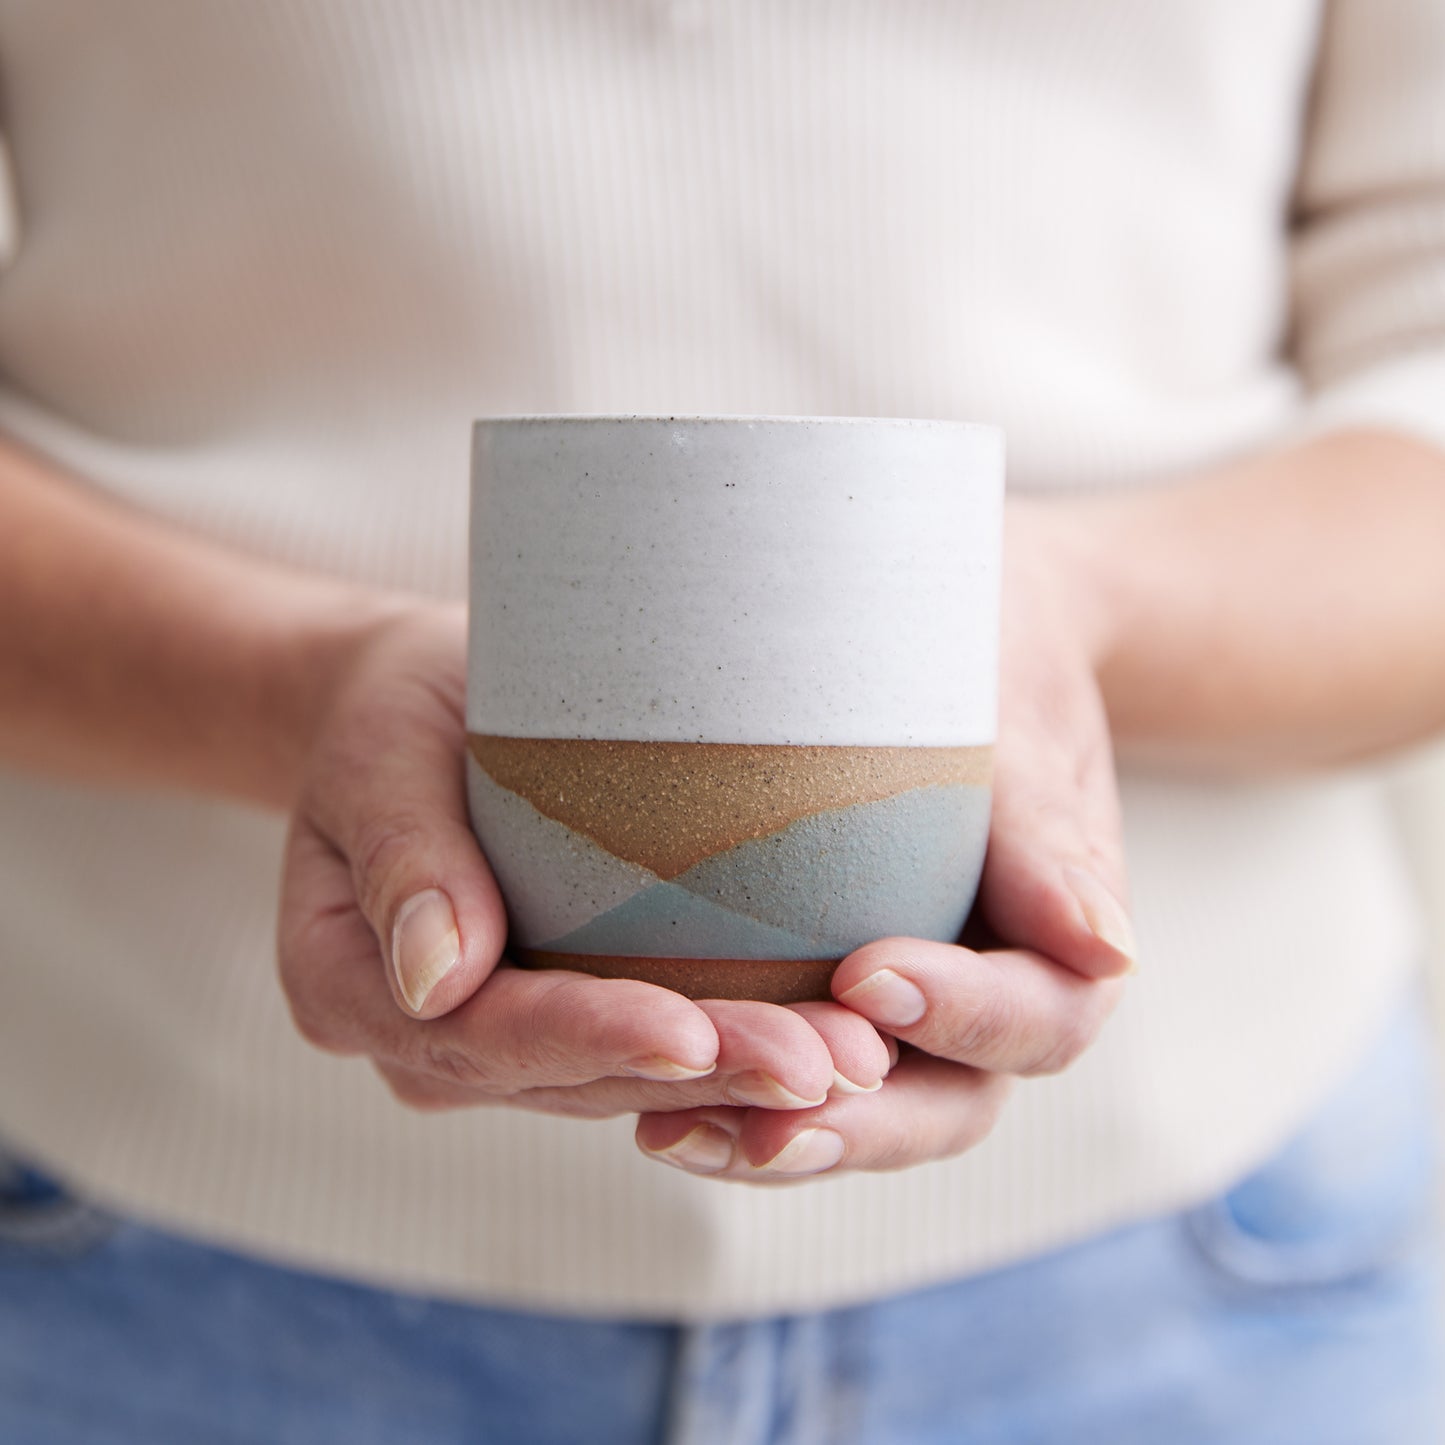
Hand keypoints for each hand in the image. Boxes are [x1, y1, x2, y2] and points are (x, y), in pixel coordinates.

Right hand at [276, 604, 892, 1119]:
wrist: (422, 711)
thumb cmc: (397, 712)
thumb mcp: (379, 751)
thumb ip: (403, 854)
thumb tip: (438, 977)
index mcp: (348, 986)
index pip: (474, 1032)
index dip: (584, 1036)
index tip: (687, 1031)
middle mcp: (423, 1039)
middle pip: (567, 1077)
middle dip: (701, 1077)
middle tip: (825, 1068)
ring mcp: (496, 1045)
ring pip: (623, 1084)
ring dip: (740, 1082)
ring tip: (853, 1067)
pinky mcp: (566, 1018)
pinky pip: (649, 1056)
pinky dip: (735, 1055)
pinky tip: (828, 1048)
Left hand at [635, 500, 1133, 1177]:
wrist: (945, 648)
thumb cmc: (991, 667)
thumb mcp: (1024, 729)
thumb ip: (1049, 838)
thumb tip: (1108, 951)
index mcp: (1066, 952)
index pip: (1038, 1018)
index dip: (962, 1013)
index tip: (865, 975)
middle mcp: (990, 1009)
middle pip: (948, 1107)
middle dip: (860, 1122)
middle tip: (766, 1121)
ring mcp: (909, 1022)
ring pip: (863, 1115)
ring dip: (776, 1140)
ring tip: (672, 1136)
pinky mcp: (829, 1009)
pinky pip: (793, 1078)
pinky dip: (731, 1100)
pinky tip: (648, 1107)